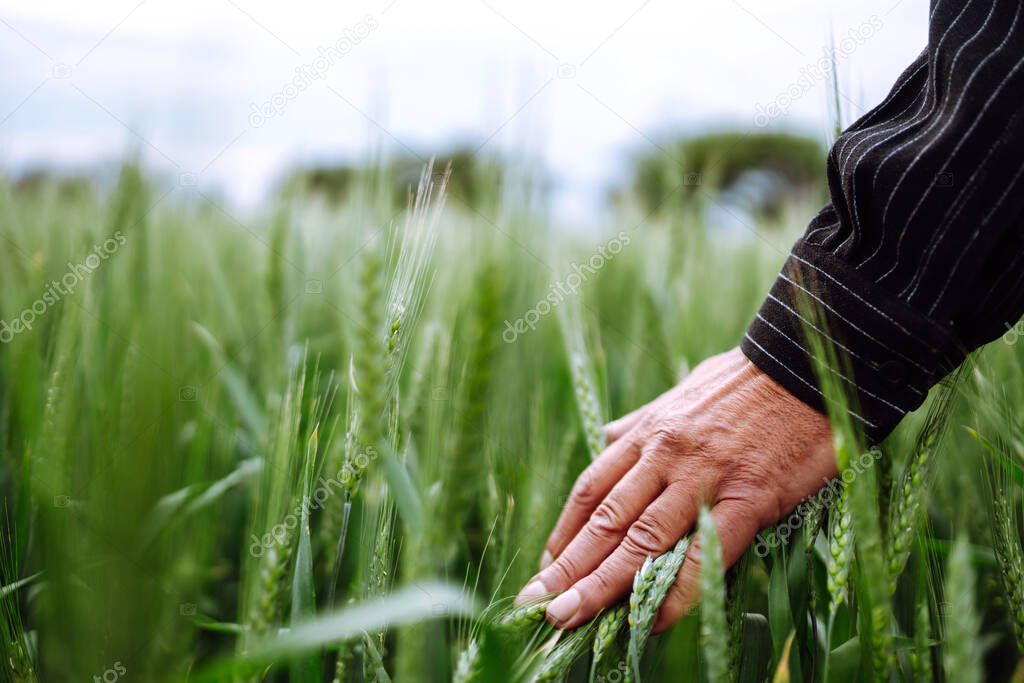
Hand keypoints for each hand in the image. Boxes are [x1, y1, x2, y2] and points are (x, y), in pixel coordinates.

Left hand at [515, 347, 835, 631]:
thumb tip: (607, 434)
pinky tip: (650, 620)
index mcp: (648, 433)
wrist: (805, 366)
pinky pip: (703, 554)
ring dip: (601, 584)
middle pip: (606, 520)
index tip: (547, 566)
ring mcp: (704, 478)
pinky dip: (674, 591)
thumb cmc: (744, 381)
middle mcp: (665, 456)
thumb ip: (641, 421)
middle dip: (569, 567)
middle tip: (538, 605)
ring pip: (642, 539)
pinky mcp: (748, 498)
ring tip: (570, 617)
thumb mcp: (679, 393)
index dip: (566, 531)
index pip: (592, 490)